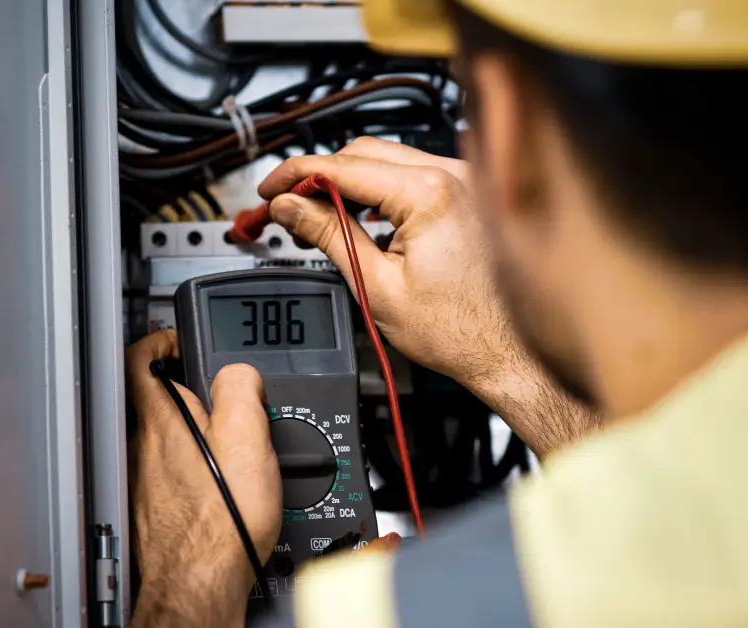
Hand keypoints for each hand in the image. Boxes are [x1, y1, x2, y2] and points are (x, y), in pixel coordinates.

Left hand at [126, 330, 281, 627]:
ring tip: (227, 442)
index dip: (160, 339)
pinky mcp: (151, 510)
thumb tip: (238, 371)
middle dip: (186, 390)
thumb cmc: (220, 524)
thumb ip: (239, 389)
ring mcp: (143, 481)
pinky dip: (190, 469)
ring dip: (190, 432)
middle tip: (218, 393)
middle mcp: (143, 449)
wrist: (200, 585)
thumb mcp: (246, 439)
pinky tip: (217, 487)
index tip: (178, 339)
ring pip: (162, 439)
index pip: (141, 358)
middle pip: (154, 399)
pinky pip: (168, 474)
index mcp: (161, 422)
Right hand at [260, 137, 599, 456]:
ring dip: (348, 182)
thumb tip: (290, 207)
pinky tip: (361, 216)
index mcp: (428, 193)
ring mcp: (466, 181)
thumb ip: (328, 235)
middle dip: (318, 177)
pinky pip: (413, 175)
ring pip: (388, 160)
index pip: (342, 166)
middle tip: (286, 206)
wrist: (509, 354)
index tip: (269, 189)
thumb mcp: (375, 285)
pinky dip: (380, 189)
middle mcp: (453, 175)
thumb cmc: (459, 331)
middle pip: (363, 153)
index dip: (295, 176)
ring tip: (318, 216)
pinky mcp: (470, 194)